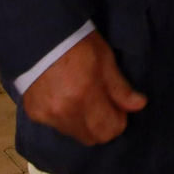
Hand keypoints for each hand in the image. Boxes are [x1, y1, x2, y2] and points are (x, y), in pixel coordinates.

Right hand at [21, 30, 146, 145]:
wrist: (40, 35)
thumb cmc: (78, 43)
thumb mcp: (105, 59)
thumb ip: (120, 88)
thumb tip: (139, 105)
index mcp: (86, 97)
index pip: (109, 131)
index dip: (118, 120)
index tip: (116, 105)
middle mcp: (65, 112)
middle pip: (92, 138)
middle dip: (101, 125)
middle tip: (101, 102)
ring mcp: (48, 116)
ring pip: (74, 133)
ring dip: (82, 122)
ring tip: (80, 97)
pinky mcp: (34, 114)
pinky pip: (56, 126)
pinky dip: (63, 117)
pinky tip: (62, 96)